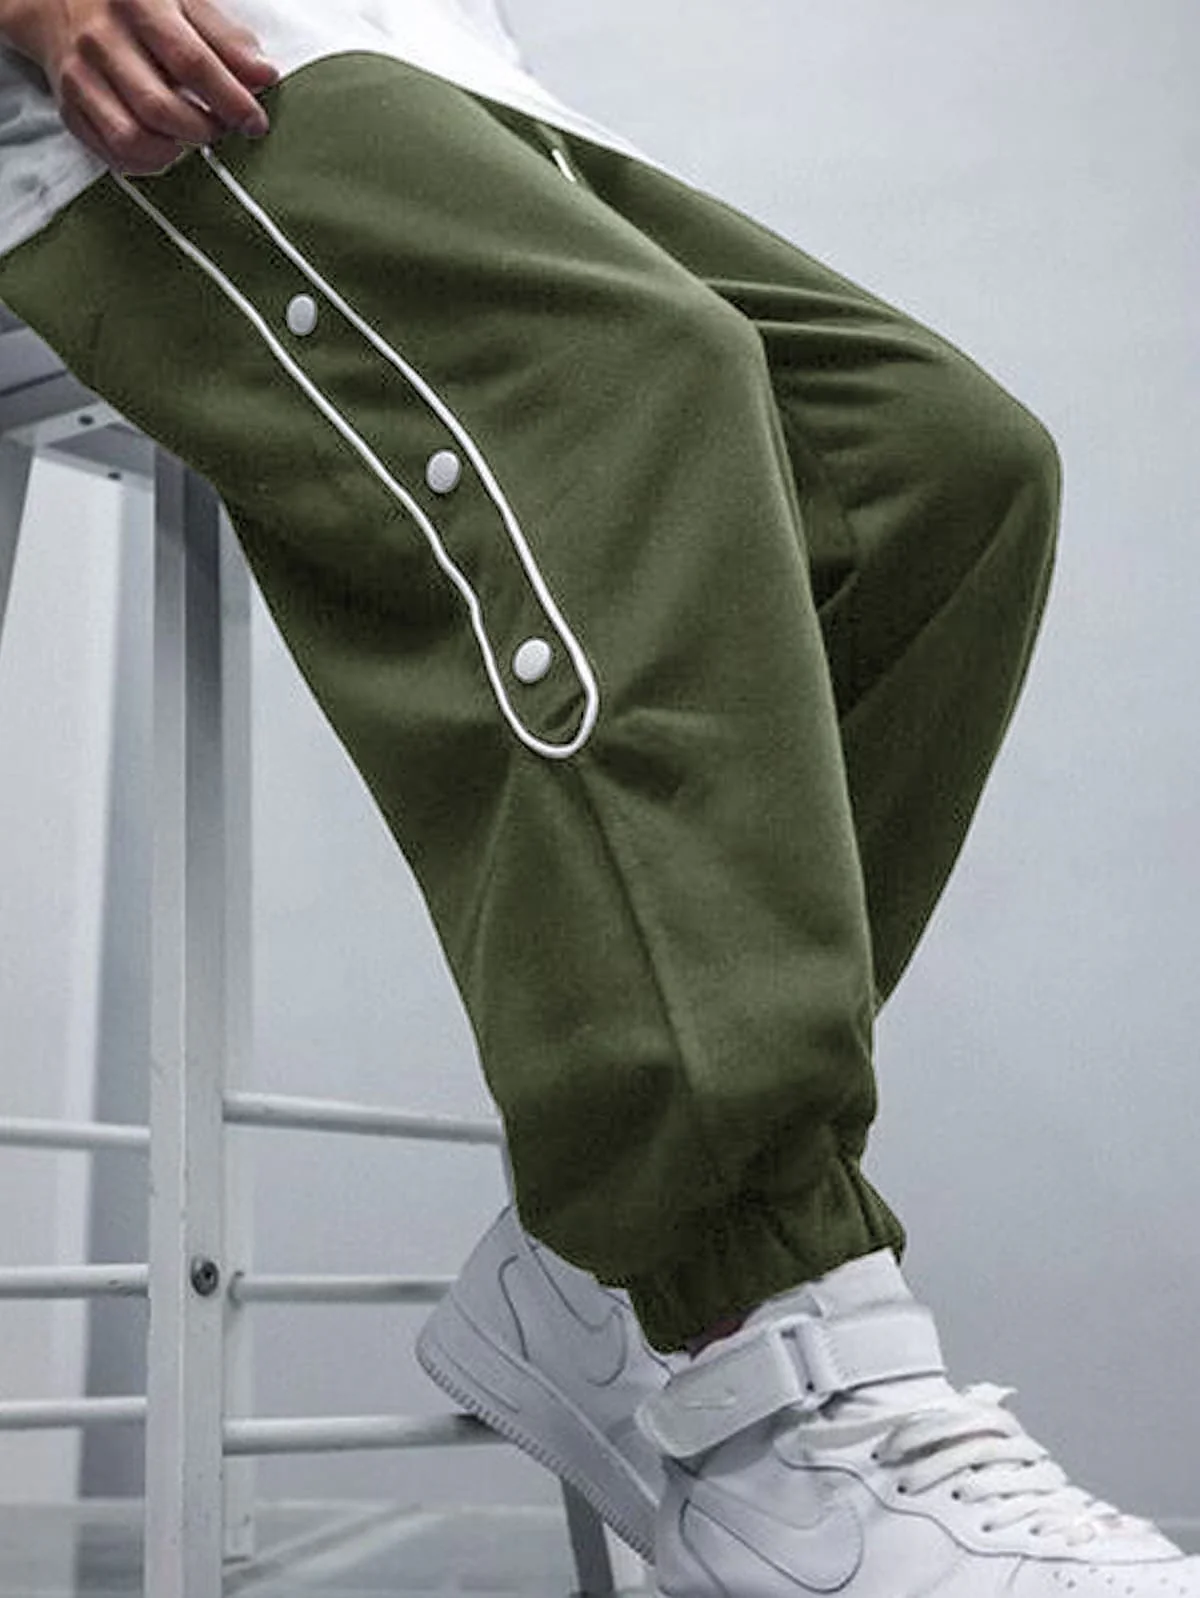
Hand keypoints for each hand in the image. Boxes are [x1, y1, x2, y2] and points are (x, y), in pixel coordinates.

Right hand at [1, 0, 280, 174]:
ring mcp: (79, 76)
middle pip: (161, 109)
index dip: (231, 100)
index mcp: (137, 2)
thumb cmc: (137, 5)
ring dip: (175, 151)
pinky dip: (149, 163)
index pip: (191, 62)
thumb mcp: (185, 2)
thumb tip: (264, 78)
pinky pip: (114, 155)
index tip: (254, 123)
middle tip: (220, 128)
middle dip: (204, 130)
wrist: (58, 1)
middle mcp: (101, 38)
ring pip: (133, 140)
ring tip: (191, 136)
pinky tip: (166, 145)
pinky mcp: (69, 108)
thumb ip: (227, 40)